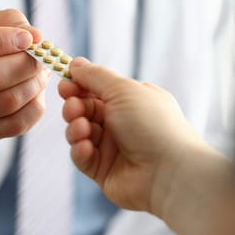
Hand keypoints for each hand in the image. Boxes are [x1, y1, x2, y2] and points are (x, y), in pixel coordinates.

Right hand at [0, 9, 49, 146]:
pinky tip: (35, 91)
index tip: (28, 38)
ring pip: (8, 101)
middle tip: (41, 56)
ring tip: (40, 71)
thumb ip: (10, 21)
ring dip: (34, 84)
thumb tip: (35, 36)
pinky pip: (18, 123)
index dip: (2, 40)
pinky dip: (35, 104)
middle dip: (26, 64)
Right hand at [58, 58, 204, 214]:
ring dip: (76, 128)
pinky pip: (82, 157)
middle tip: (73, 106)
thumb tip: (76, 63)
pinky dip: (80, 150)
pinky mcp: (104, 171)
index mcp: (131, 101)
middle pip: (85, 110)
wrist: (169, 170)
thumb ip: (95, 76)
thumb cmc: (152, 124)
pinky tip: (86, 147)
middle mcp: (122, 123)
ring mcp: (113, 148)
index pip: (97, 89)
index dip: (79, 85)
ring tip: (83, 128)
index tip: (66, 83)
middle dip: (75, 106)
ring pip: (79, 133)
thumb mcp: (123, 89)